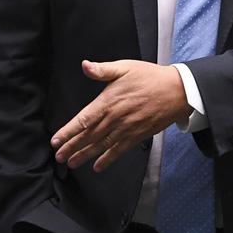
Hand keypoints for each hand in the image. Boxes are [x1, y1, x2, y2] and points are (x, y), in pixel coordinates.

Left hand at [51, 59, 189, 171]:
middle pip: (89, 136)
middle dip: (72, 147)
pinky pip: (119, 150)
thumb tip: (85, 66)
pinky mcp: (137, 135)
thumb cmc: (150, 77)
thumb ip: (102, 70)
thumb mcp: (125, 68)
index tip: (55, 141)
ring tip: (72, 163)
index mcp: (108, 101)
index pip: (83, 120)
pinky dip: (108, 159)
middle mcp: (115, 118)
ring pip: (101, 145)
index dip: (68, 132)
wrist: (176, 91)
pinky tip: (98, 166)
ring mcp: (126, 129)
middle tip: (58, 157)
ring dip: (85, 155)